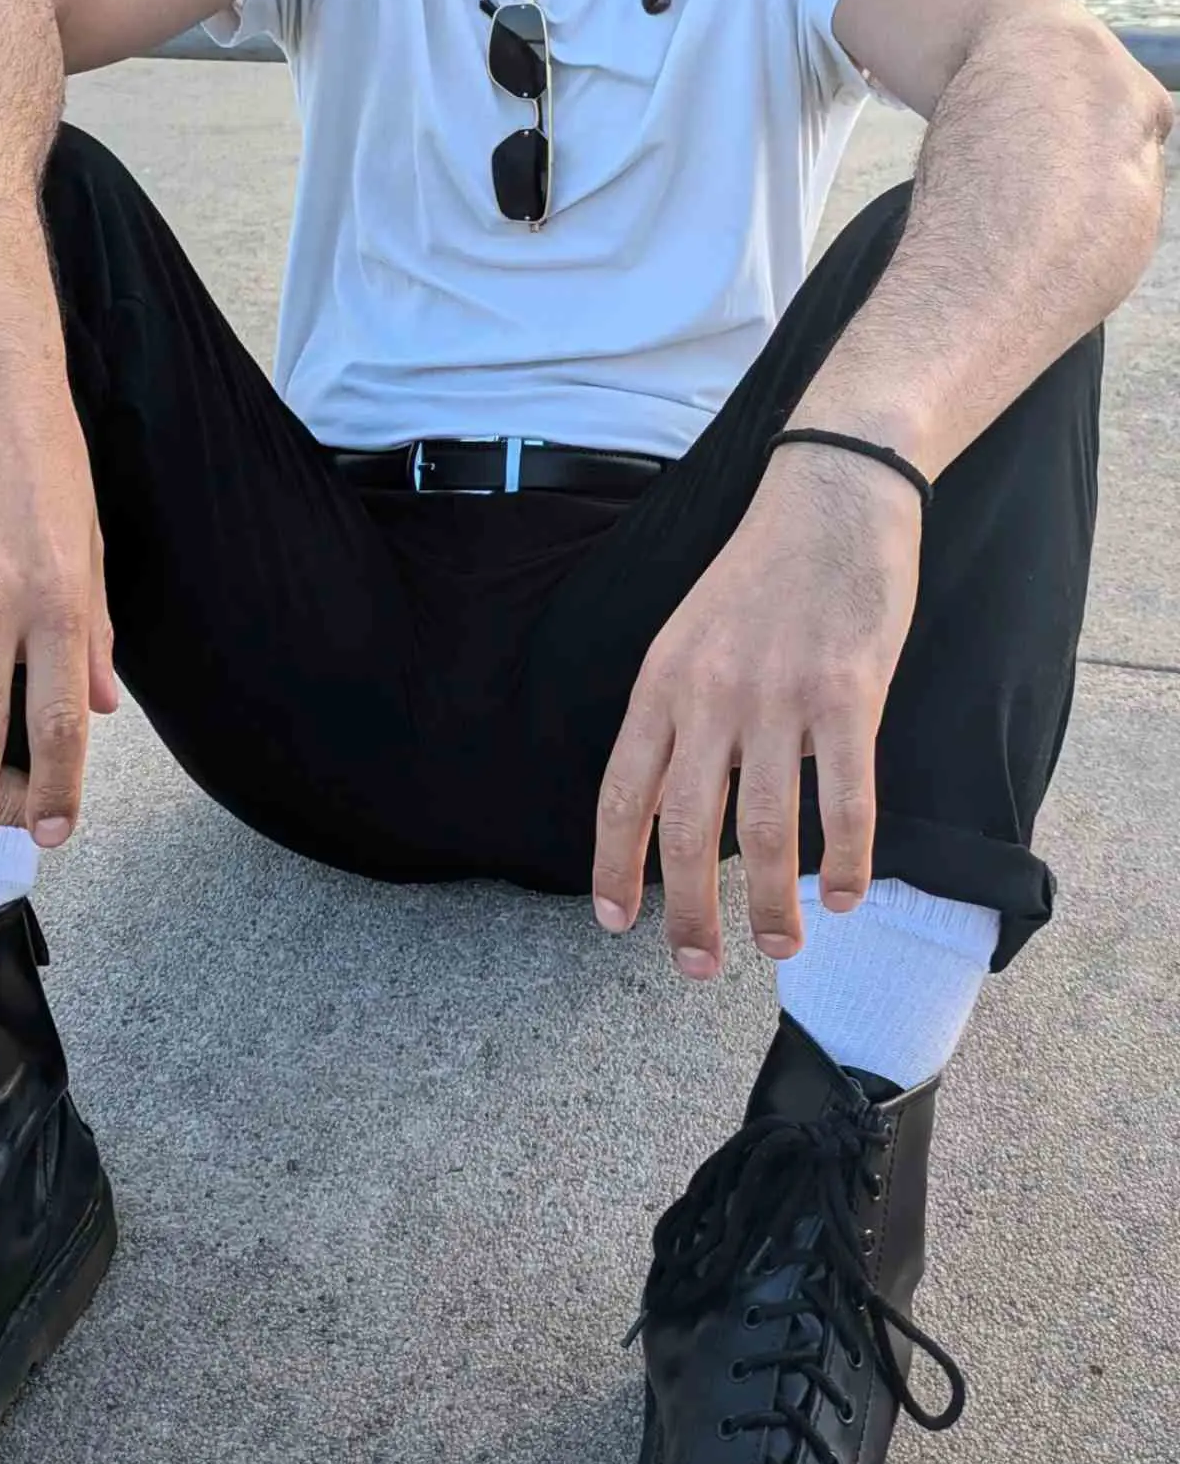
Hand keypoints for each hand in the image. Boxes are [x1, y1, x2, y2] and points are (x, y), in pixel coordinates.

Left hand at [592, 442, 923, 975]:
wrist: (832, 495)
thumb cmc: (765, 569)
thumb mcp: (693, 632)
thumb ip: (682, 712)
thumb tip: (678, 803)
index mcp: (663, 680)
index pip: (623, 792)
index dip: (615, 866)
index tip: (615, 922)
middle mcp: (710, 694)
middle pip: (685, 828)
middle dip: (688, 912)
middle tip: (696, 968)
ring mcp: (779, 695)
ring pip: (764, 829)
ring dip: (770, 903)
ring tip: (782, 945)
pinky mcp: (849, 693)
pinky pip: (846, 799)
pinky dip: (846, 858)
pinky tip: (846, 894)